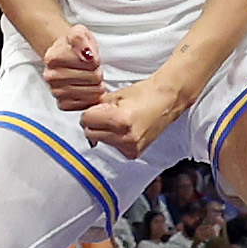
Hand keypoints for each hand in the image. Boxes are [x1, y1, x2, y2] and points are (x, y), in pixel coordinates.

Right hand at [39, 26, 107, 106]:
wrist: (64, 55)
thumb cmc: (73, 47)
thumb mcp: (78, 33)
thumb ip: (80, 38)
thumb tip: (86, 53)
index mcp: (53, 58)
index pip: (91, 63)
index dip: (96, 60)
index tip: (89, 57)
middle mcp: (51, 76)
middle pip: (94, 78)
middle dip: (97, 73)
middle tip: (90, 69)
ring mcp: (55, 91)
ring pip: (92, 93)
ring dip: (95, 86)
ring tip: (88, 78)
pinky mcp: (62, 104)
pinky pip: (85, 105)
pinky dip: (90, 98)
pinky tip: (85, 89)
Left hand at [76, 74, 197, 159]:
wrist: (166, 101)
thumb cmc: (144, 95)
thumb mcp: (114, 95)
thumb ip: (94, 105)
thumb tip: (80, 112)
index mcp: (119, 120)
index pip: (86, 120)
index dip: (89, 112)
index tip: (97, 108)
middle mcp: (125, 137)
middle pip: (90, 133)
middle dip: (94, 122)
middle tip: (107, 113)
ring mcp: (130, 147)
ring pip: (100, 140)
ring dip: (103, 131)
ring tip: (118, 120)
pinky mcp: (134, 153)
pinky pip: (112, 146)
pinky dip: (114, 138)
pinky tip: (125, 129)